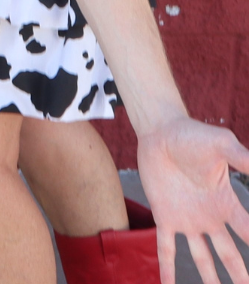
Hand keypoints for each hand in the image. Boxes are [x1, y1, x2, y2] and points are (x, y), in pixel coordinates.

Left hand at [137, 117, 248, 282]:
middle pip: (229, 255)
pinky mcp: (164, 216)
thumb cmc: (192, 136)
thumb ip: (245, 159)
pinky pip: (166, 248)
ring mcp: (187, 220)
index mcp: (226, 203)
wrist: (160, 131)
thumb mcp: (222, 145)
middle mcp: (209, 217)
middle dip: (240, 275)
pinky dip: (167, 269)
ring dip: (210, 279)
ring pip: (202, 258)